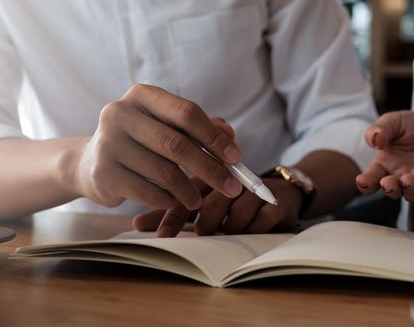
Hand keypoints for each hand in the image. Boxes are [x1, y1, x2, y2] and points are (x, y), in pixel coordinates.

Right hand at [65, 84, 243, 210]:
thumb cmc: (141, 142)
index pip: (186, 112)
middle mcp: (120, 113)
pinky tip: (175, 202)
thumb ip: (200, 128)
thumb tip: (230, 136)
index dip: (214, 137)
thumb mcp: (168, 127)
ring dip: (189, 190)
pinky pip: (147, 192)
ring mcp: (108, 142)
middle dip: (210, 168)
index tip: (236, 158)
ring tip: (198, 200)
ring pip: (164, 171)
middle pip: (177, 144)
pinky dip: (167, 200)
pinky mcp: (103, 172)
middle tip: (232, 187)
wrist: (90, 163)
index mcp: (142, 95)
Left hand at [132, 177, 301, 236]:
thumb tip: (136, 225)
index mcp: (206, 176)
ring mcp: (253, 189)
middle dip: (206, 224)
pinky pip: (262, 218)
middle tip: (205, 233)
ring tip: (231, 231)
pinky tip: (253, 229)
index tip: (162, 236)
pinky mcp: (274, 199)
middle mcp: (229, 179)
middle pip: (212, 203)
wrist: (277, 192)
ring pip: (237, 214)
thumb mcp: (200, 204)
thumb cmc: (229, 200)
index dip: (173, 217)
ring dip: (231, 228)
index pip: (186, 196)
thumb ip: (172, 212)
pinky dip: (255, 228)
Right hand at [356, 111, 413, 202]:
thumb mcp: (395, 121)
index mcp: (385, 165)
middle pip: (392, 190)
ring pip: (413, 194)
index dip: (366, 183)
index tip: (362, 181)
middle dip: (389, 188)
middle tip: (387, 182)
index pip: (372, 178)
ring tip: (407, 180)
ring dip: (409, 190)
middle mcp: (401, 178)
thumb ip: (381, 128)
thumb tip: (375, 140)